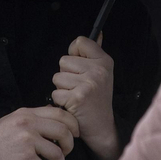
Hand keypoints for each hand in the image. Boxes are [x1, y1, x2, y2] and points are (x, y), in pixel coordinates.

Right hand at [0, 106, 80, 159]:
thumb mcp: (12, 120)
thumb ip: (32, 118)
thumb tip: (52, 116)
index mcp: (27, 113)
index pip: (59, 113)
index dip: (72, 124)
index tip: (74, 133)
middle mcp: (29, 124)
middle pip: (63, 131)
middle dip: (70, 145)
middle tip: (67, 153)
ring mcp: (28, 141)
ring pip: (58, 152)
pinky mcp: (25, 158)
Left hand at [52, 36, 117, 159]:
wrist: (102, 127)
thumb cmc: (97, 99)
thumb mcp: (102, 73)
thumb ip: (95, 53)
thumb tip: (98, 32)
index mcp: (104, 61)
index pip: (79, 42)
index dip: (74, 54)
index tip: (80, 67)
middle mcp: (98, 70)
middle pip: (64, 60)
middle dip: (66, 75)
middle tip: (79, 87)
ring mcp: (89, 83)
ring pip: (57, 77)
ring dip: (62, 88)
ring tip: (76, 96)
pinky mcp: (78, 97)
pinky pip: (56, 93)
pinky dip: (60, 101)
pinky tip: (73, 106)